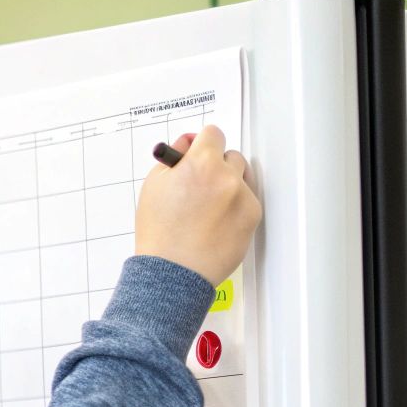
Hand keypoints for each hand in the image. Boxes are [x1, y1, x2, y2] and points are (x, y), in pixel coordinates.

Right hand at [134, 125, 260, 285]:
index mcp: (201, 164)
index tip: (199, 153)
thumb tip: (189, 143)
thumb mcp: (154, 185)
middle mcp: (227, 177)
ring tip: (206, 210)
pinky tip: (214, 224)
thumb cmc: (160, 234)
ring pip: (241, 180)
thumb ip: (174, 157)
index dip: (202, 144)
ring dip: (228, 186)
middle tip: (199, 188)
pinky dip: (234, 209)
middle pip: (230, 156)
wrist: (173, 272)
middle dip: (216, 166)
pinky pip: (247, 202)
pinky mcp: (253, 217)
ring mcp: (243, 197)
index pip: (213, 134)